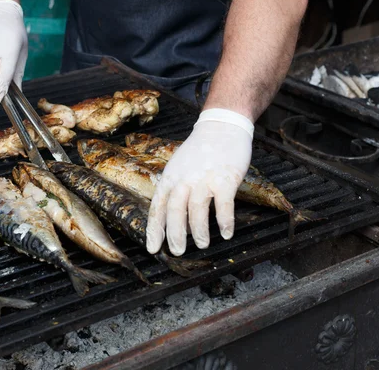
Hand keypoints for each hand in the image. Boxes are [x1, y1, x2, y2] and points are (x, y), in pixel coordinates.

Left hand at [146, 108, 253, 255]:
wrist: (222, 126)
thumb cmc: (200, 150)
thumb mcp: (178, 166)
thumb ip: (173, 188)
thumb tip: (169, 216)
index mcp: (170, 177)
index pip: (158, 207)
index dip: (155, 229)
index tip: (153, 248)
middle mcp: (184, 179)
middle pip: (174, 211)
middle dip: (175, 235)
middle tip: (178, 252)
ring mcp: (204, 179)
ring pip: (197, 211)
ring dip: (199, 231)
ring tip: (203, 244)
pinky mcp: (225, 179)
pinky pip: (223, 206)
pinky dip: (224, 222)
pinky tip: (226, 234)